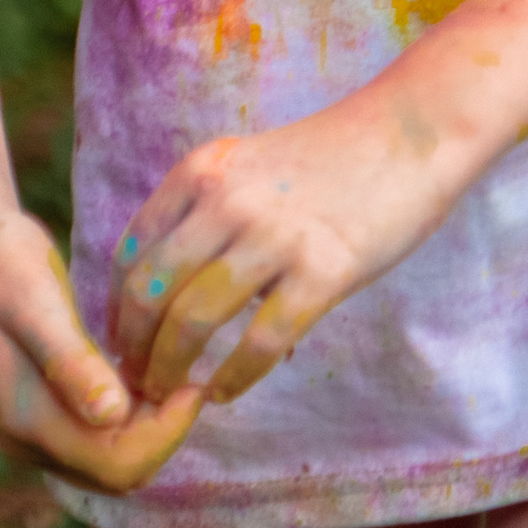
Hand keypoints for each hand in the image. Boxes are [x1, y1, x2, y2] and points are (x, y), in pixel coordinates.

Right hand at [0, 203, 207, 490]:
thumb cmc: (2, 262)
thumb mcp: (39, 306)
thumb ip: (72, 364)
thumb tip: (113, 415)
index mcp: (27, 422)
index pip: (114, 466)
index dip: (164, 435)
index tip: (193, 383)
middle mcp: (29, 440)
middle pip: (117, 473)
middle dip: (163, 434)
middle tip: (190, 376)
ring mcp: (36, 429)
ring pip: (113, 458)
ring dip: (152, 425)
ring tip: (173, 368)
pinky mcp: (47, 409)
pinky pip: (102, 435)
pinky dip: (135, 413)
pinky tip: (147, 367)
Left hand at [109, 100, 458, 410]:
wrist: (413, 131)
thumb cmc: (331, 156)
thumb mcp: (250, 166)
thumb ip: (206, 213)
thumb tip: (168, 290)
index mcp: (201, 171)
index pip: (130, 253)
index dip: (114, 311)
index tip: (119, 346)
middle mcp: (226, 200)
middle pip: (150, 292)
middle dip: (133, 350)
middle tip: (136, 384)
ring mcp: (274, 236)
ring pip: (192, 321)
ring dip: (170, 370)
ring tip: (170, 396)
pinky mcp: (322, 270)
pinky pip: (260, 343)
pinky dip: (233, 378)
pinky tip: (224, 393)